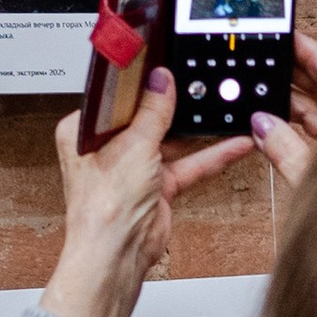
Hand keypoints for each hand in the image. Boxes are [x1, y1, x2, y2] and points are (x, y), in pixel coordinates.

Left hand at [43, 73, 249, 316]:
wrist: (116, 256)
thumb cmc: (104, 209)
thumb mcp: (134, 146)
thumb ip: (153, 111)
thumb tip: (161, 80)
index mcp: (83, 132)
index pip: (115, 95)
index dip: (139, 79)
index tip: (162, 60)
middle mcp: (106, 148)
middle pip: (145, 114)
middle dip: (172, 102)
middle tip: (197, 79)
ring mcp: (133, 167)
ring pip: (170, 138)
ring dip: (196, 128)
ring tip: (221, 105)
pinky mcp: (157, 186)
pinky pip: (187, 164)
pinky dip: (209, 155)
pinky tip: (233, 142)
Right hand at [250, 30, 316, 190]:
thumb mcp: (311, 177)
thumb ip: (284, 149)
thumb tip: (263, 123)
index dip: (314, 54)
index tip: (293, 39)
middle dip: (298, 75)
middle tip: (272, 59)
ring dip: (294, 102)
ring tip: (265, 89)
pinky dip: (296, 126)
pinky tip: (275, 122)